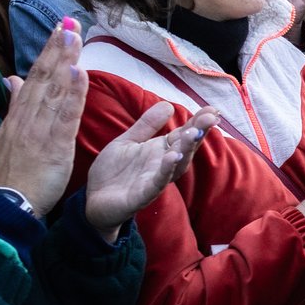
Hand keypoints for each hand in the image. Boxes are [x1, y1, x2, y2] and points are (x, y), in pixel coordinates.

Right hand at [0, 18, 86, 216]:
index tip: (60, 28)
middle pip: (43, 77)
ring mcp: (39, 129)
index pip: (35, 76)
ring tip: (74, 36)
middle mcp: (27, 117)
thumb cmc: (15, 171)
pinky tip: (79, 72)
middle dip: (57, 48)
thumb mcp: (10, 133)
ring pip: (53, 90)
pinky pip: (64, 114)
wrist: (9, 204)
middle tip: (69, 22)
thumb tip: (14, 79)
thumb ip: (16, 104)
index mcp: (19, 114)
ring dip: (65, 61)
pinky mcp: (53, 144)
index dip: (47, 51)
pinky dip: (72, 93)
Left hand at [84, 104, 218, 243]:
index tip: (212, 108)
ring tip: (193, 132)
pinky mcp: (141, 196)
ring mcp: (154, 180)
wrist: (92, 200)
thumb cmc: (114, 171)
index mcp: (161, 150)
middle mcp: (163, 164)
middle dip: (198, 132)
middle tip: (210, 117)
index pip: (183, 133)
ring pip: (176, 165)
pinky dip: (166, 171)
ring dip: (186, 149)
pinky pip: (157, 183)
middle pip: (185, 147)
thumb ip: (147, 124)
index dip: (197, 121)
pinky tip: (171, 157)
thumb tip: (169, 105)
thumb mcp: (128, 140)